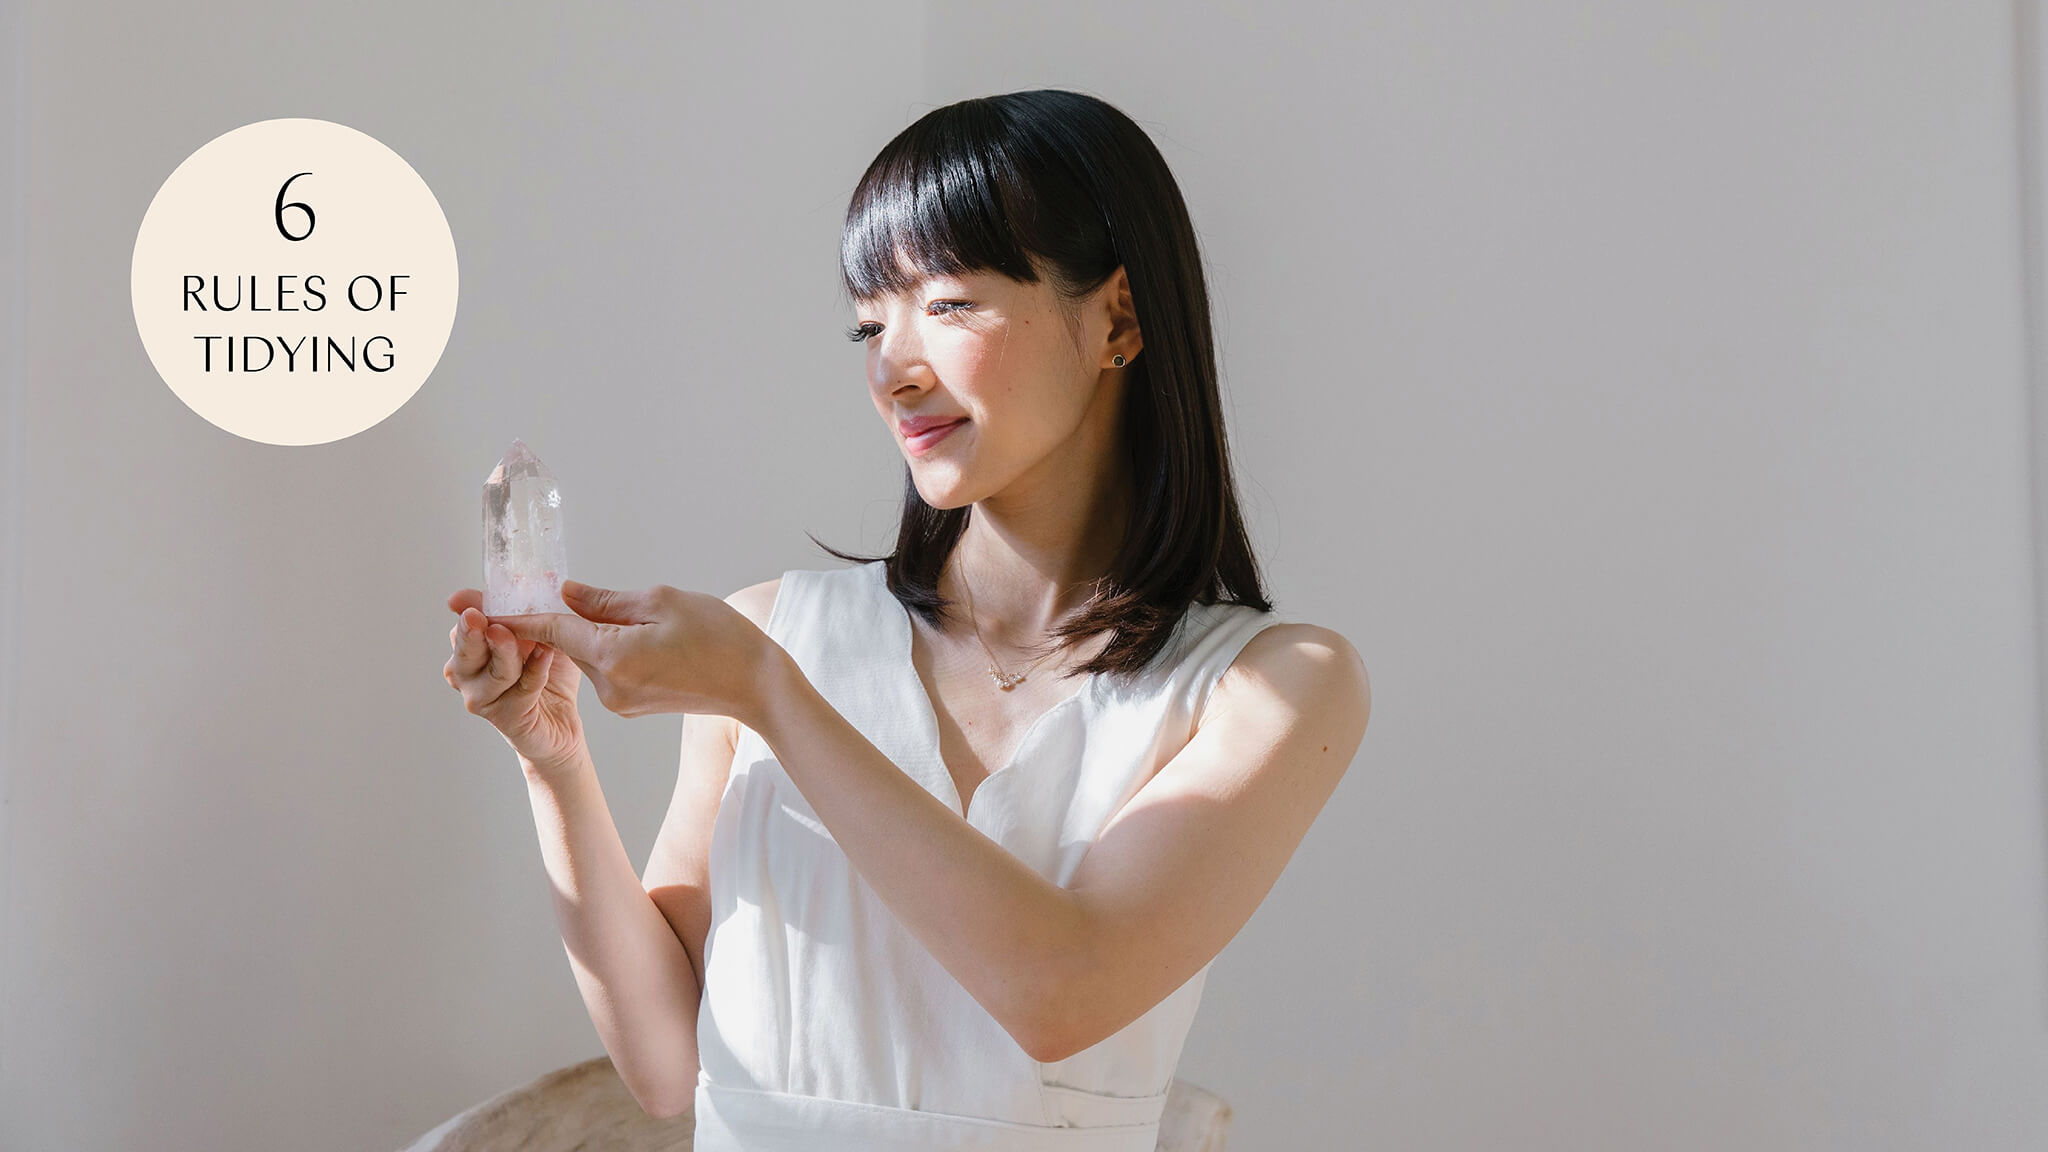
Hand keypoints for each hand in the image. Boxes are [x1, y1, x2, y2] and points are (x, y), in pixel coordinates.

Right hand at [443, 589, 586, 769]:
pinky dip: (534, 673)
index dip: (469, 606)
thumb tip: (540, 575)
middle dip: (472, 631)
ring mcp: (482, 697)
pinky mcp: (506, 718)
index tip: (468, 597)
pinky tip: (545, 657)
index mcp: (472, 646)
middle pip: (465, 647)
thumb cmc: (546, 676)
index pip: (465, 621)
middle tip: (478, 617)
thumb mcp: (544, 634)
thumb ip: (536, 609)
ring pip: (491, 672)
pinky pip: (520, 692)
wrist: (561, 724)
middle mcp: (467, 672)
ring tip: (527, 639)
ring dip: (508, 653)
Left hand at [493, 579, 783, 724]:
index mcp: (612, 657)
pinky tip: (651, 637)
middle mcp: (607, 686)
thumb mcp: (661, 601)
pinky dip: (611, 647)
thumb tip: (563, 594)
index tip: (464, 603)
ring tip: (651, 620)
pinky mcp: (630, 705)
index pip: (547, 629)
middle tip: (559, 588)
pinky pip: (606, 667)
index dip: (506, 613)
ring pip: (587, 654)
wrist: (755, 685)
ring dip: (596, 631)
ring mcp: (618, 701)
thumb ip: (604, 600)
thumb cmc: (719, 636)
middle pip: (565, 642)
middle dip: (562, 616)